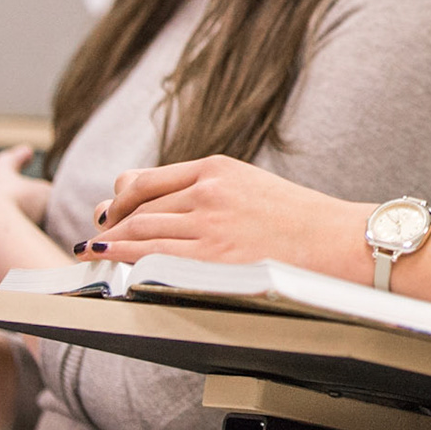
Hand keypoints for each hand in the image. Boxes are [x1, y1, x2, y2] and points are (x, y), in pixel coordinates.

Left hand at [0, 145, 56, 287]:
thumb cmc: (22, 208)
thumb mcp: (46, 194)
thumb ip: (51, 194)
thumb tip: (62, 201)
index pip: (8, 161)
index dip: (19, 156)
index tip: (27, 151)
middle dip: (5, 183)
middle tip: (16, 183)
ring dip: (6, 216)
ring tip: (22, 222)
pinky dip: (5, 239)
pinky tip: (16, 246)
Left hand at [81, 155, 362, 272]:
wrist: (338, 240)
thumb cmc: (302, 221)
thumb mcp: (252, 188)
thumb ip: (210, 193)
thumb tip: (169, 209)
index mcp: (217, 168)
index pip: (149, 180)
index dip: (119, 197)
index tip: (109, 211)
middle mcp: (207, 191)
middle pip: (137, 204)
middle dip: (108, 222)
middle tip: (94, 238)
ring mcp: (208, 224)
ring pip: (139, 229)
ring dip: (109, 242)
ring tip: (92, 252)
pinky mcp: (212, 258)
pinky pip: (154, 256)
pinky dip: (123, 258)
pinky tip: (108, 261)